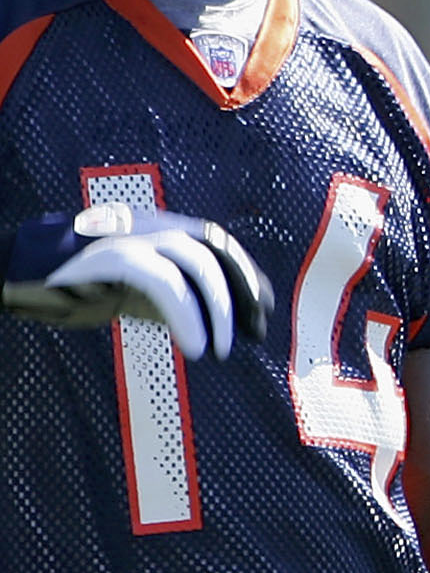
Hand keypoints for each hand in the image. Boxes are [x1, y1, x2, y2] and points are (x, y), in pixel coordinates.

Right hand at [3, 205, 273, 360]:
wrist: (16, 274)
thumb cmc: (78, 285)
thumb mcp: (137, 291)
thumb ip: (179, 298)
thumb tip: (225, 324)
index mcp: (159, 226)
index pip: (218, 242)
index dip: (247, 275)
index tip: (262, 312)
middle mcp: (149, 222)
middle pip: (216, 247)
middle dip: (243, 291)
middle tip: (254, 333)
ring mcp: (129, 234)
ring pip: (196, 261)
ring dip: (219, 308)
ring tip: (219, 350)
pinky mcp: (111, 255)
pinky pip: (164, 282)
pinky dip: (188, 316)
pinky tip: (195, 347)